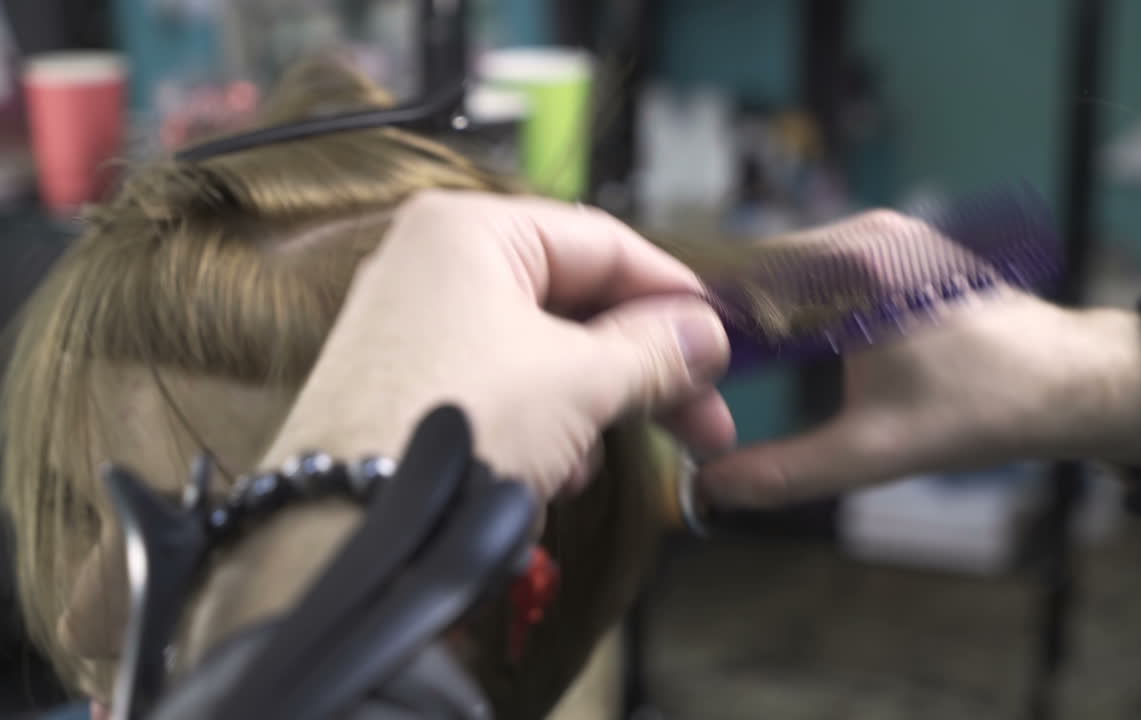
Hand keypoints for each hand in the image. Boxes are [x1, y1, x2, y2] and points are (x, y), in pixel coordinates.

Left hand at [263, 191, 733, 497]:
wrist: (346, 527)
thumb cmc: (447, 427)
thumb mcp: (579, 382)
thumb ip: (655, 352)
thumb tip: (707, 337)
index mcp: (471, 231)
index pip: (605, 242)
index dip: (673, 293)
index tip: (719, 337)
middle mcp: (437, 265)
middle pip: (577, 305)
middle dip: (642, 370)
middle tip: (702, 417)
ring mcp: (418, 327)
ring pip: (545, 355)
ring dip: (588, 408)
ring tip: (590, 458)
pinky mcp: (410, 384)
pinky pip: (503, 389)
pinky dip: (540, 428)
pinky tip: (547, 472)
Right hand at [697, 213, 1140, 507]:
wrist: (1070, 383)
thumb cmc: (983, 409)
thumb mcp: (875, 451)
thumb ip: (786, 472)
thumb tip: (710, 490)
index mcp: (855, 264)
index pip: (741, 279)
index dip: (698, 323)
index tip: (670, 366)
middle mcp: (866, 231)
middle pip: (759, 270)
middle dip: (726, 322)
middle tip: (693, 376)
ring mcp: (884, 232)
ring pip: (788, 270)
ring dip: (759, 314)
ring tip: (726, 366)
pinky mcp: (897, 246)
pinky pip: (821, 271)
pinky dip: (794, 305)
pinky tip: (779, 348)